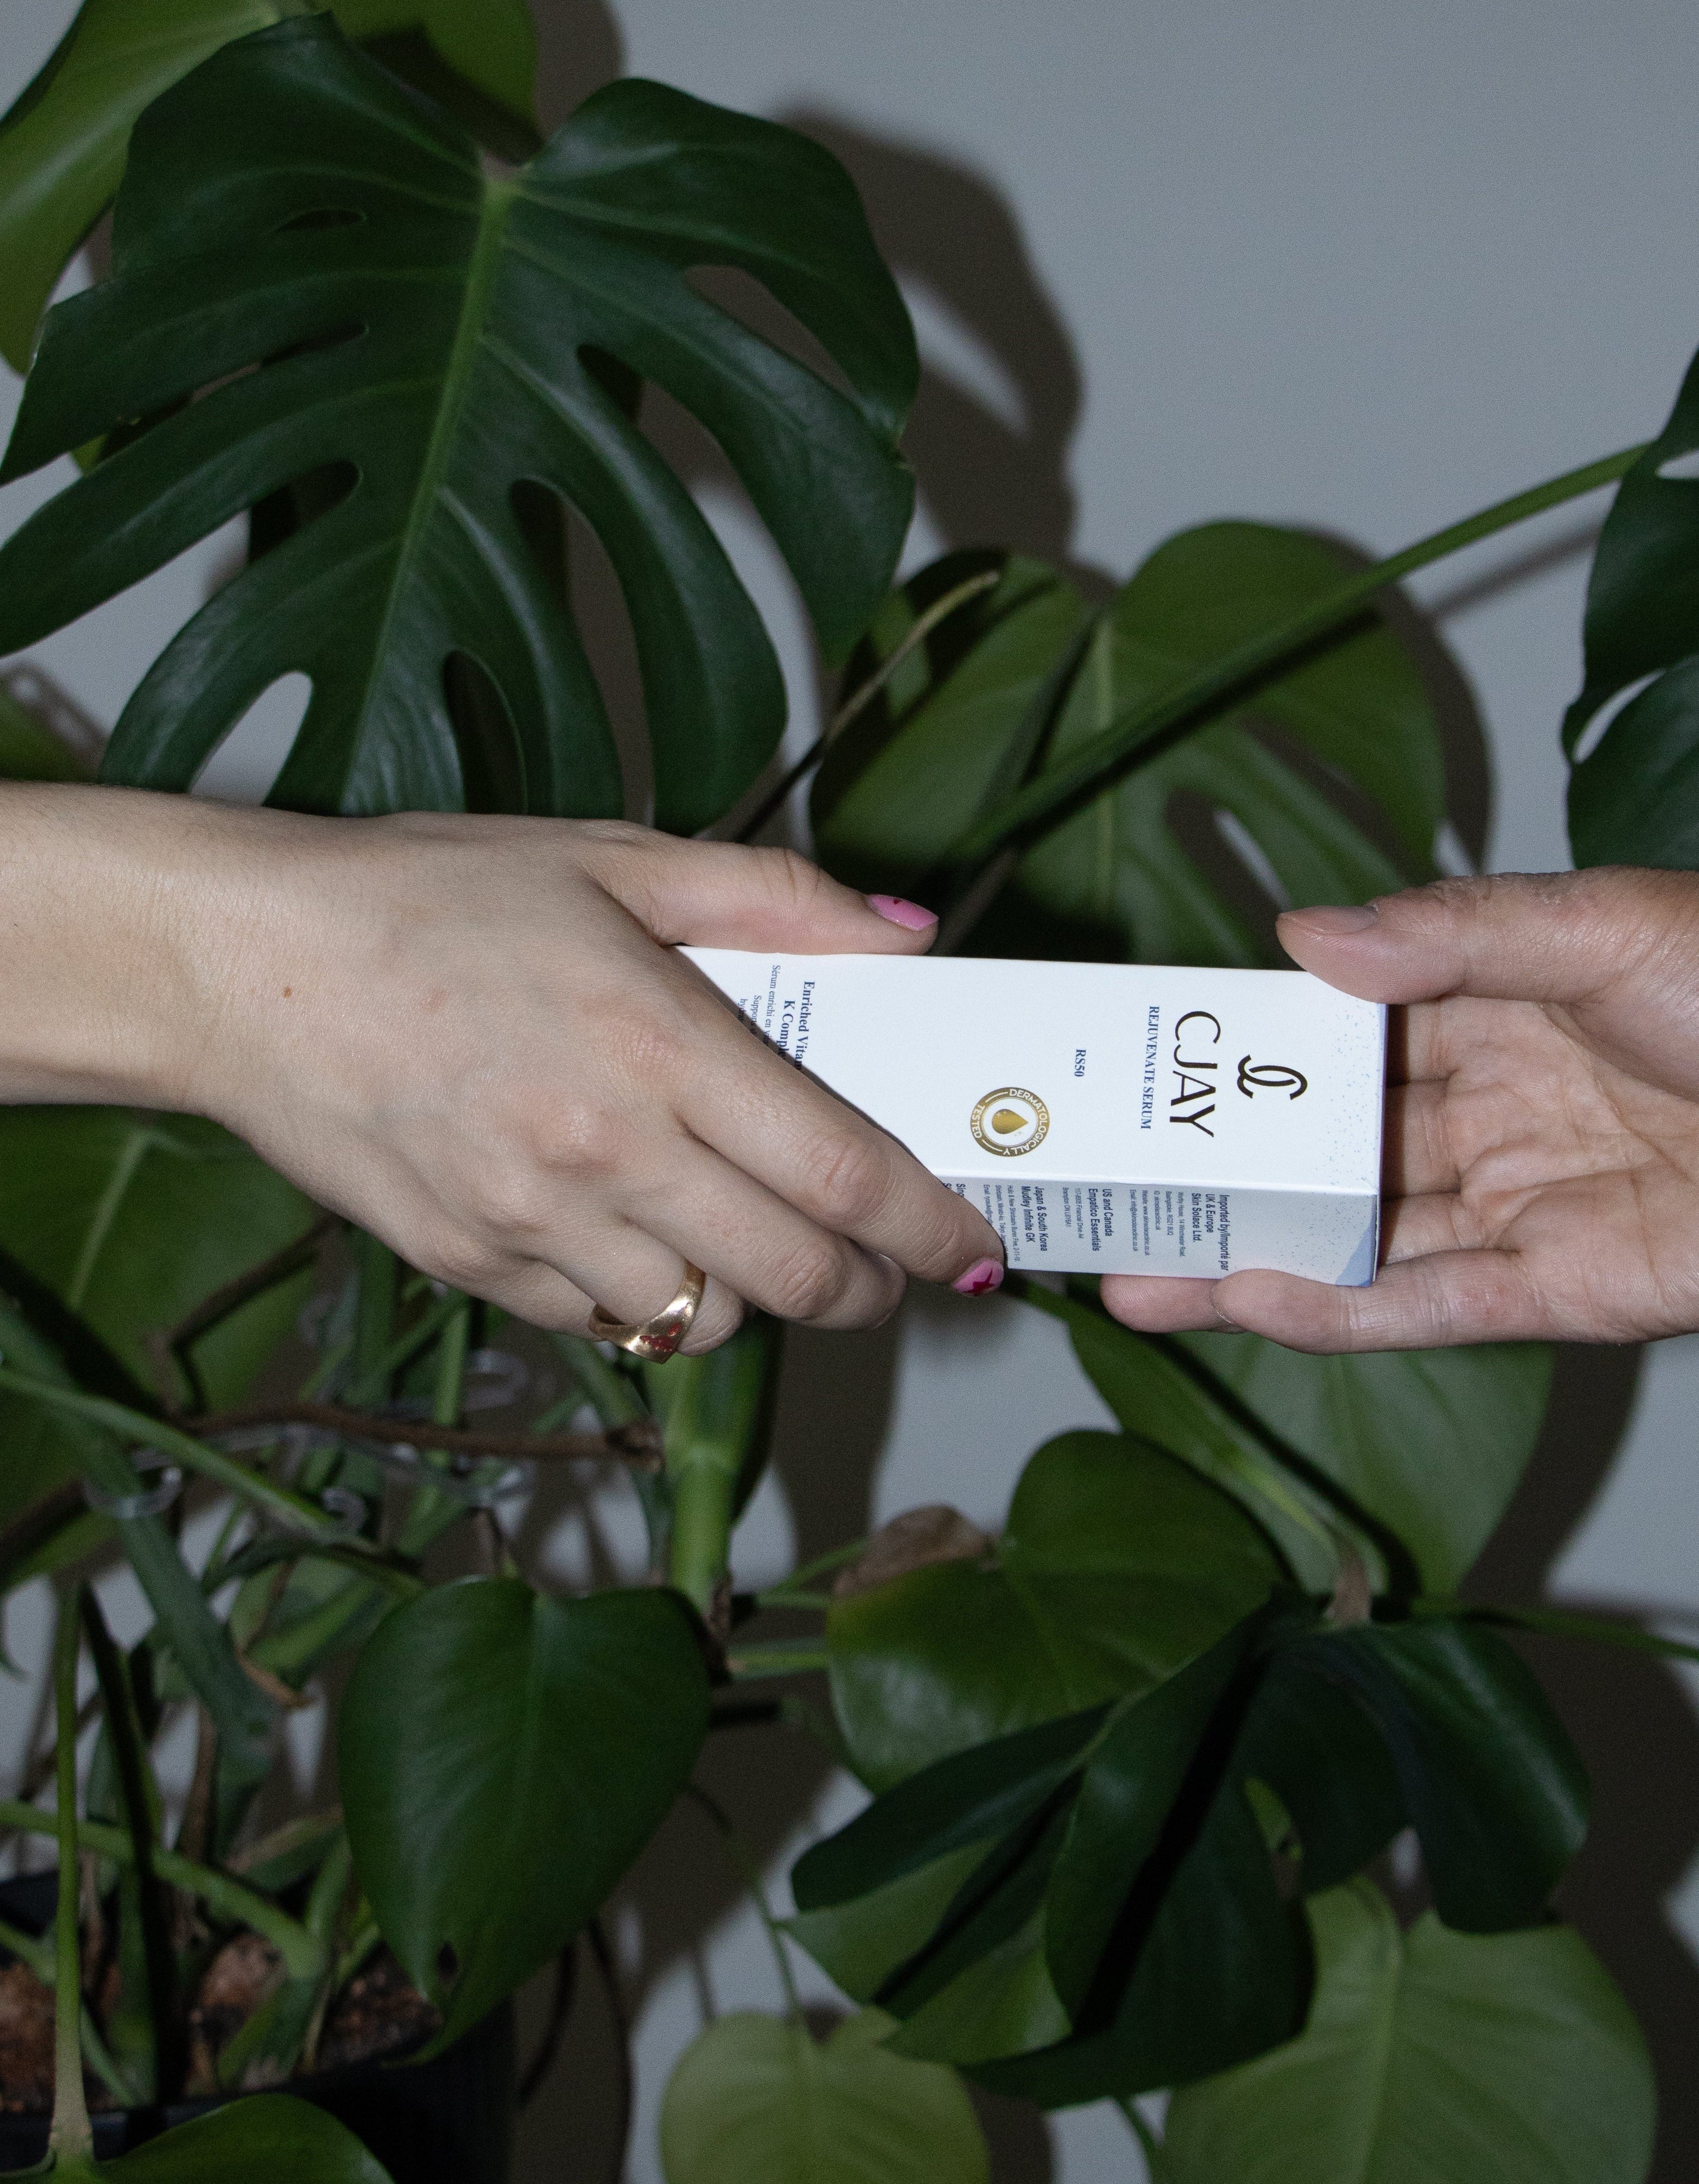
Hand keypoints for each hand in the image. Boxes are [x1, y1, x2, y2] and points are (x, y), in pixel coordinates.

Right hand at [0, 787, 1003, 1351]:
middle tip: (885, 1264)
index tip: (973, 1243)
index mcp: (658, 1046)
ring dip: (759, 1296)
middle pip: (795, 1277)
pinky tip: (641, 1238)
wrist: (240, 965)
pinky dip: (649, 1302)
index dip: (932, 1227)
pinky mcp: (469, 1269)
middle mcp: (603, 1153)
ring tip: (756, 1240)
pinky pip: (602, 1327)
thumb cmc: (429, 896)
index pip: (846, 1176)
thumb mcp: (615, 856)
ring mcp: (530, 1226)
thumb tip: (907, 938)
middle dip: (869, 1287)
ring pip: (703, 1321)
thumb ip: (779, 897)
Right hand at [1101, 867, 1698, 1351]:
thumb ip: (1452, 936)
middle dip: (1223, 1169)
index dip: (1246, 1049)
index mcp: (1506, 999)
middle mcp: (1504, 1104)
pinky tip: (1243, 1301)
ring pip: (1361, 1236)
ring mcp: (1530, 1201)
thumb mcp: (1607, 924)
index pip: (1343, 1030)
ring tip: (1132, 1270)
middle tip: (1110, 1184)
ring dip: (1249, 1255)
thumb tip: (1301, 937)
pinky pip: (1431, 1304)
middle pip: (1333, 1145)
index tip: (1146, 1060)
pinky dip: (1338, 1309)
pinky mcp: (1568, 1290)